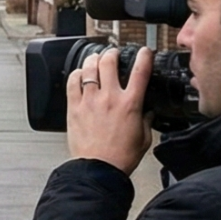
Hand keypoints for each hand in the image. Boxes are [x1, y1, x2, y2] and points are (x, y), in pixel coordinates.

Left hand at [64, 46, 149, 173]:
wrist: (99, 168)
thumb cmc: (121, 156)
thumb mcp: (144, 137)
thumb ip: (146, 120)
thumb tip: (148, 112)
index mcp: (131, 104)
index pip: (140, 72)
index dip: (143, 57)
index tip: (144, 51)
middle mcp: (110, 98)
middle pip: (109, 62)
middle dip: (112, 53)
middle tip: (113, 53)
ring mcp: (90, 100)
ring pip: (89, 68)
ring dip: (93, 59)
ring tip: (95, 58)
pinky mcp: (74, 107)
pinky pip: (72, 82)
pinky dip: (76, 74)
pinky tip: (79, 74)